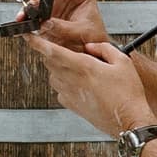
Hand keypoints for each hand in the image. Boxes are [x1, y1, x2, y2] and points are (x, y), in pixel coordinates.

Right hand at [13, 0, 108, 56]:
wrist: (88, 50)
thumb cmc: (92, 36)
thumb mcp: (82, 31)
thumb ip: (64, 27)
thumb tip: (45, 23)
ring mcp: (53, 4)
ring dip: (29, 4)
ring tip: (25, 13)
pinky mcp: (44, 15)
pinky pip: (32, 13)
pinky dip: (25, 16)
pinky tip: (22, 20)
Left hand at [32, 33, 154, 138]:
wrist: (128, 121)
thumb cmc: (127, 93)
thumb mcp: (123, 61)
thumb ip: (103, 48)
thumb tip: (90, 46)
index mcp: (82, 66)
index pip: (52, 51)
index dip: (37, 42)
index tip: (28, 35)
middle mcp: (71, 80)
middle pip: (50, 61)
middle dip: (52, 52)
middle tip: (65, 47)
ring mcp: (69, 94)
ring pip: (53, 75)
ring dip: (59, 67)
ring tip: (78, 66)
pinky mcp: (70, 105)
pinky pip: (60, 89)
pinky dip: (65, 83)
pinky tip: (81, 83)